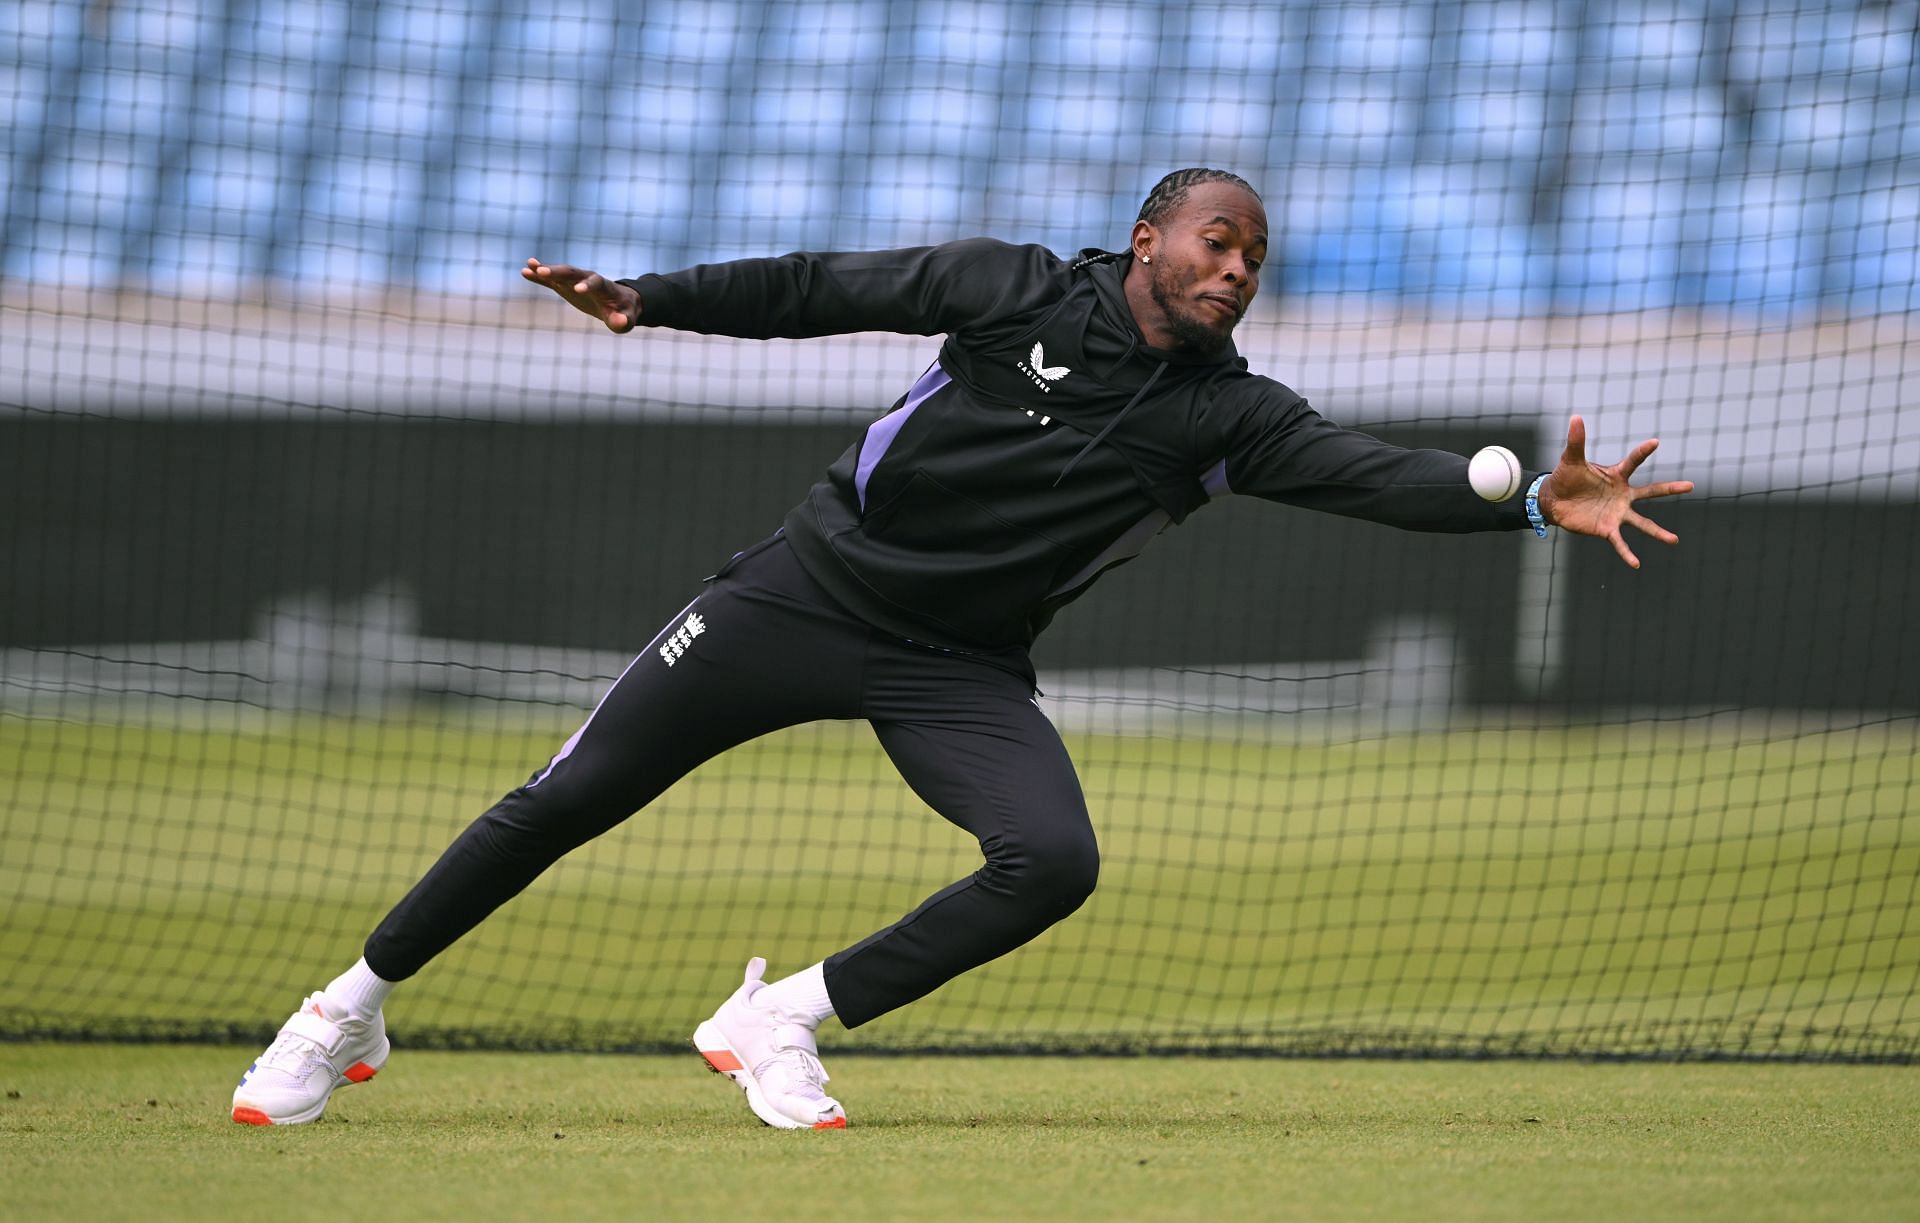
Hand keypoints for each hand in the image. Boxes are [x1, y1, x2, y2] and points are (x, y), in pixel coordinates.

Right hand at [521, 257, 639, 332]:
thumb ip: (622, 321)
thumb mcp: (626, 319)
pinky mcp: (566, 286)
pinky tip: (525, 272)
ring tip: (529, 265)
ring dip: (545, 269)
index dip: (587, 285)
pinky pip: (551, 280)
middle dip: (558, 272)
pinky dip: (539, 276)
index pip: (595, 282)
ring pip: (559, 273)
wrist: (619, 302)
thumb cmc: (624, 312)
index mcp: (603, 287)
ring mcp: (575, 281)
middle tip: (543, 271)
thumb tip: (620, 322)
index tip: (577, 290)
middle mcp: (587, 279)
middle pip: (572, 273)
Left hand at [1537, 415, 1694, 568]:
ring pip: (1642, 523)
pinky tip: (1636, 563)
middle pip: (1651, 492)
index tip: (1655, 442)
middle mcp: (1622, 495)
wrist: (1555, 500)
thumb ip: (1576, 441)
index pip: (1633, 462)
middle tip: (1691, 486)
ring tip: (1674, 540)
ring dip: (1658, 532)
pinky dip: (1626, 552)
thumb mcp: (1571, 459)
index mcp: (1616, 476)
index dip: (1642, 452)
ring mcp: (1617, 513)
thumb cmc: (1567, 478)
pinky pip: (1619, 542)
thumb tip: (1576, 417)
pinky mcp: (1606, 528)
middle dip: (1670, 489)